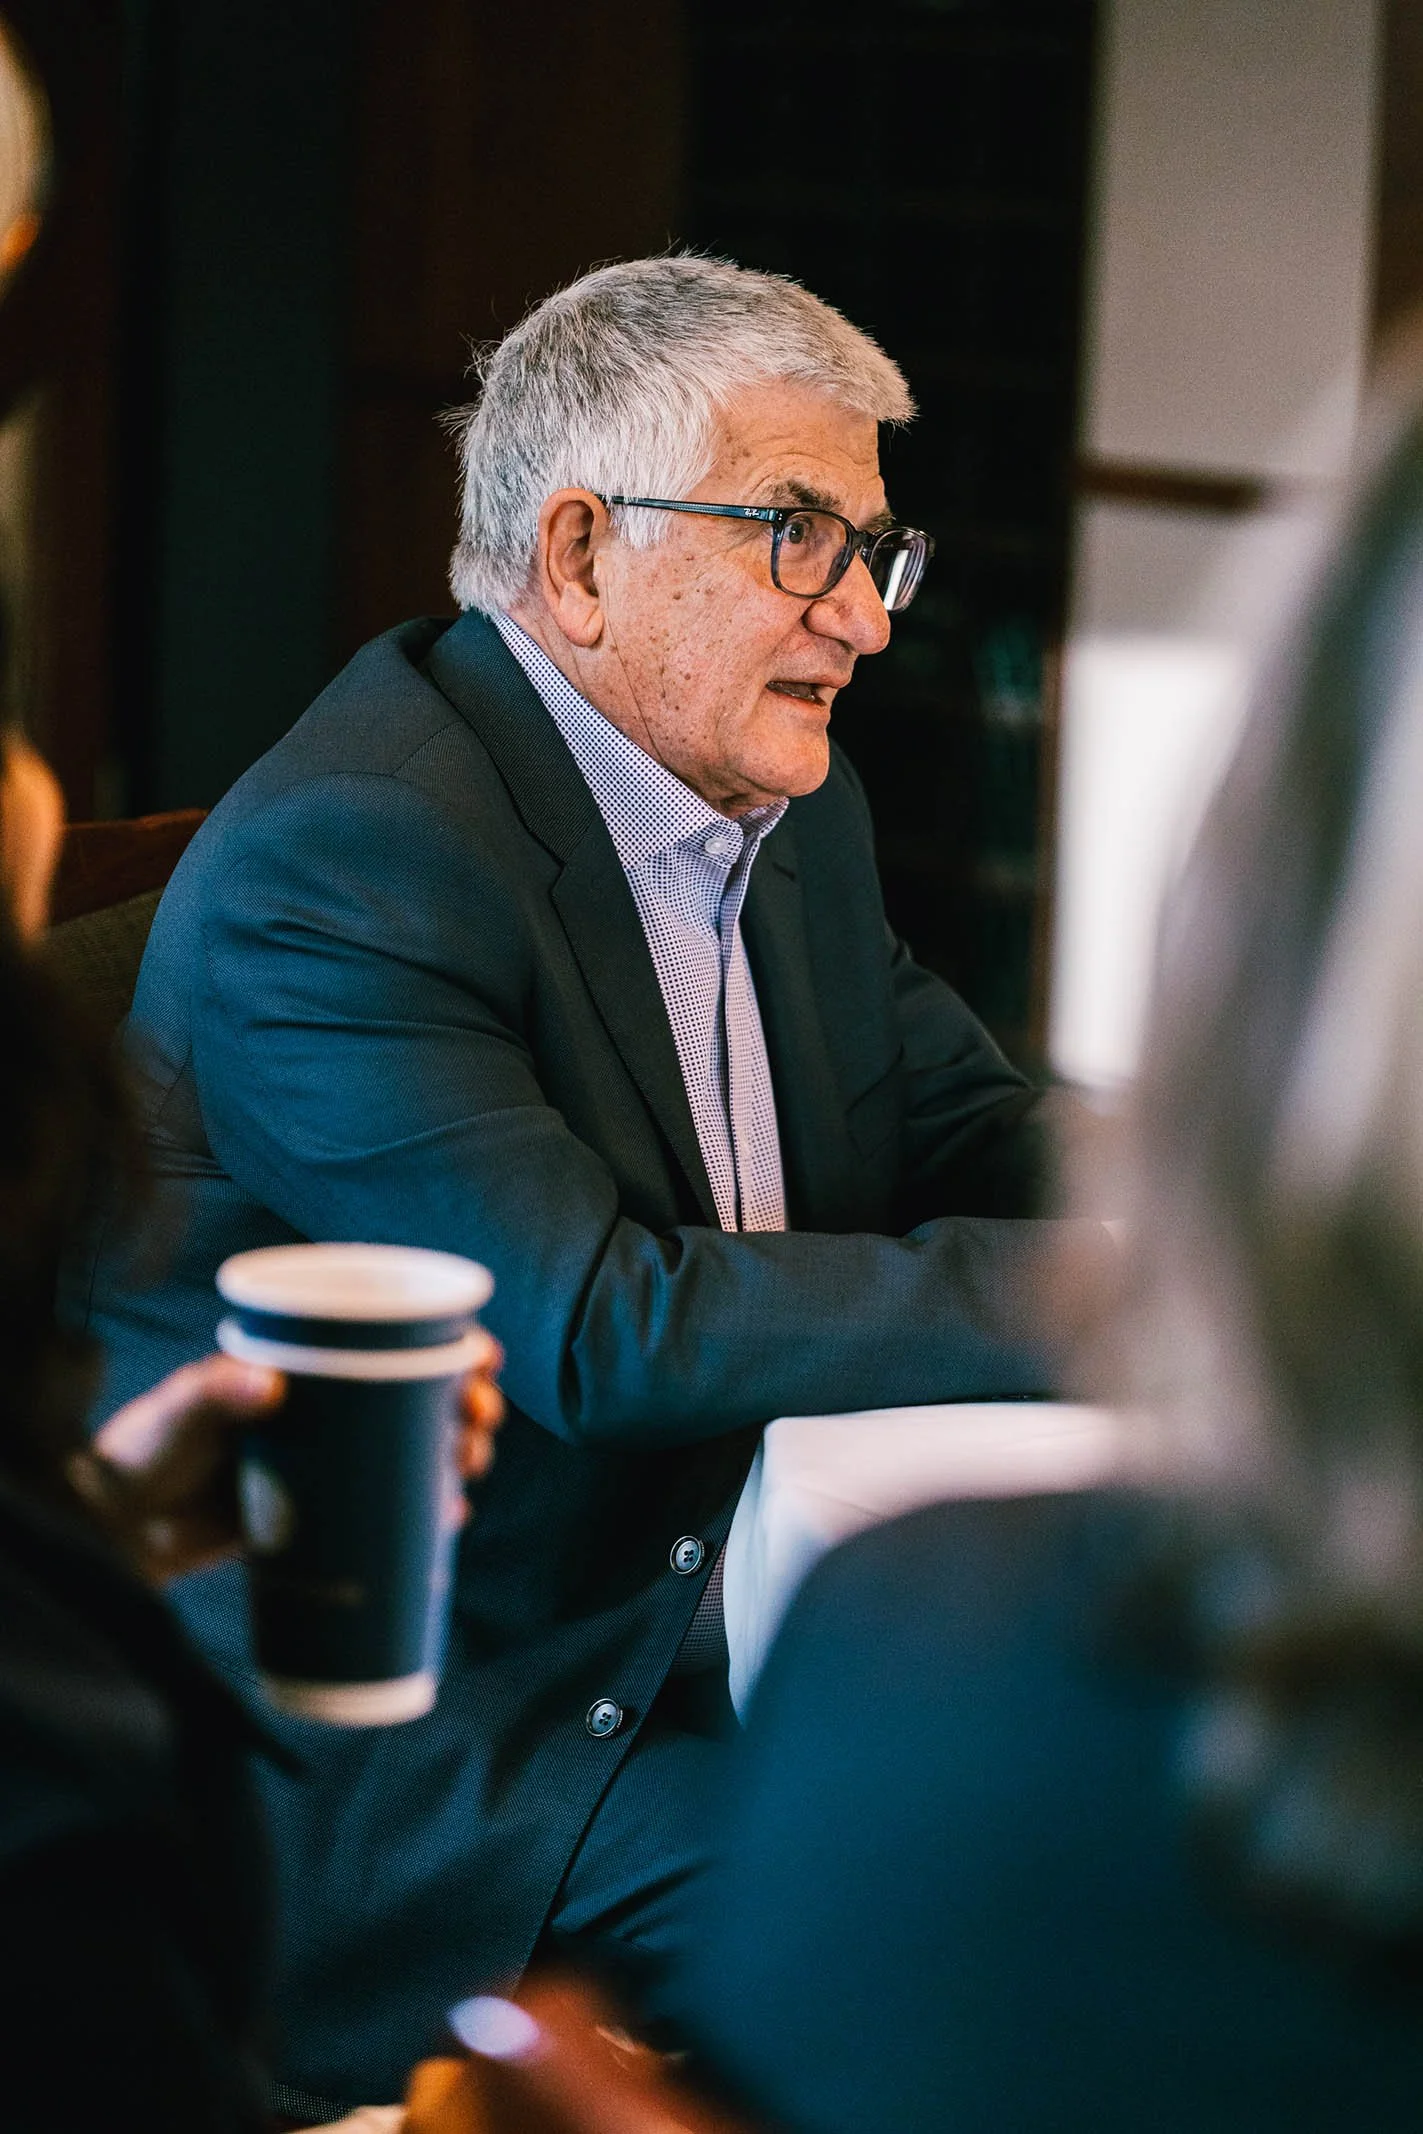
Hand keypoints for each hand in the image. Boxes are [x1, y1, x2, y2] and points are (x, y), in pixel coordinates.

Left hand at [73, 1329, 503, 1583]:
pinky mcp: (324, 1512)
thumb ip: (214, 1392)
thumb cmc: (144, 1449)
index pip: (393, 1339)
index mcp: (307, 1366)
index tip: (482, 1357)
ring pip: (416, 1449)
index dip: (450, 1343)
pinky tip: (449, 1515)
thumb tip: (266, 1384)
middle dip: (467, 1403)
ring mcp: (331, 1461)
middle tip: (479, 1421)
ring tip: (468, 1465)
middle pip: (422, 1396)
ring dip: (457, 1452)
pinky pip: (390, 1507)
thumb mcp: (179, 1411)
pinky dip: (425, 1510)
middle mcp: (329, 1408)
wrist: (118, 1526)